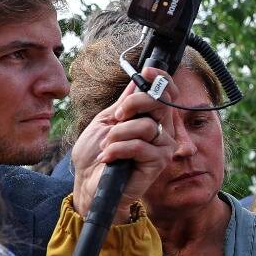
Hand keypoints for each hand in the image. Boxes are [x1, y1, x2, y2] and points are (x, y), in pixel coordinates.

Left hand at [70, 69, 173, 222]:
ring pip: (145, 126)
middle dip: (133, 104)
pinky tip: (109, 158)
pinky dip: (117, 149)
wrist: (88, 184)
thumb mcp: (106, 121)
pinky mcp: (158, 163)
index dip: (160, 79)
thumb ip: (124, 103)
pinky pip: (139, 146)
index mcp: (152, 117)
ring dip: (118, 134)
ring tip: (107, 146)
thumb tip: (137, 81)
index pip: (167, 93)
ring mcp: (162, 147)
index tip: (146, 71)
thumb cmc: (96, 155)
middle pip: (160, 102)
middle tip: (117, 117)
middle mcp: (162, 130)